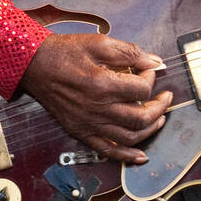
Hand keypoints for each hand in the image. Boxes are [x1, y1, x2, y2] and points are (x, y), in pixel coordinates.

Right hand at [19, 33, 171, 164]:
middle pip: (141, 117)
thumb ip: (130, 53)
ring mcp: (89, 123)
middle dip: (160, 107)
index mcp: (102, 85)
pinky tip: (141, 156)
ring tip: (159, 119)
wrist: (34, 65)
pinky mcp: (81, 131)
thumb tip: (155, 62)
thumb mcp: (99, 43)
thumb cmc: (65, 53)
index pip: (142, 89)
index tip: (148, 70)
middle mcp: (97, 108)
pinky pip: (107, 151)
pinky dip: (127, 156)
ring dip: (150, 129)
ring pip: (129, 137)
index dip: (151, 77)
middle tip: (165, 97)